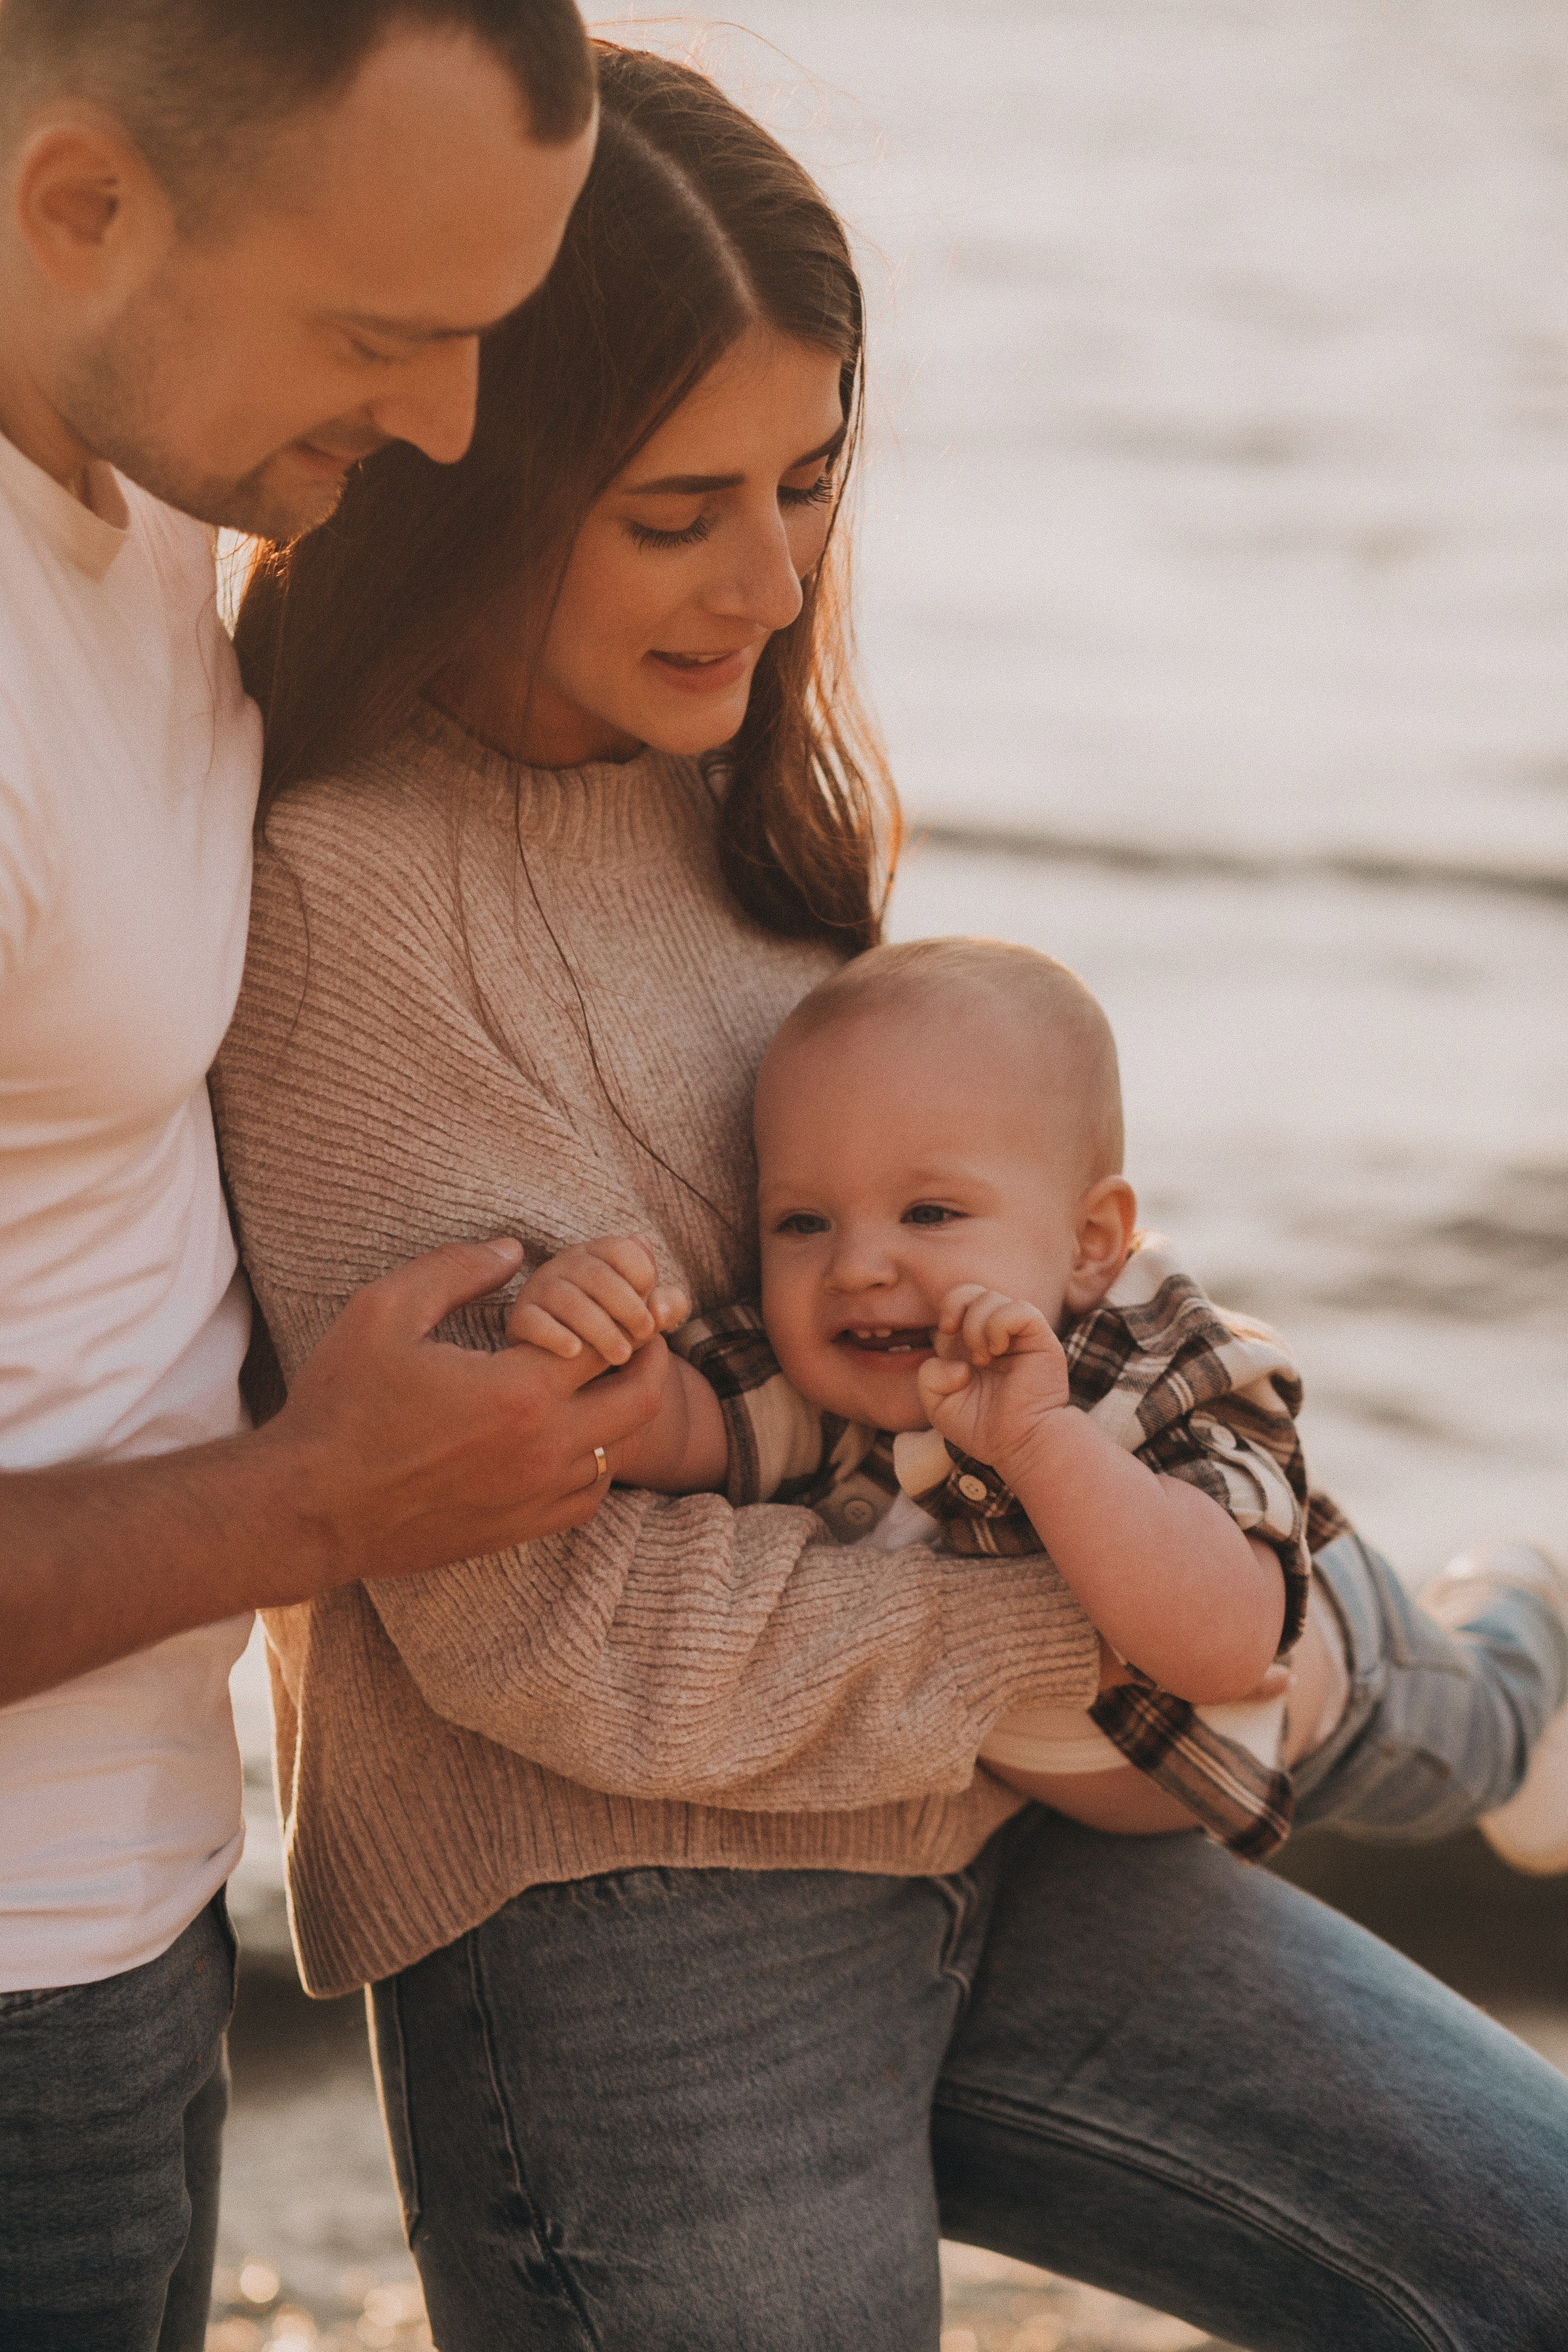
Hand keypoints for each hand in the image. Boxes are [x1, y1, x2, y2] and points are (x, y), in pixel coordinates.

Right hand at [269, 1235, 669, 1586]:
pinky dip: (591, 1465)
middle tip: (630, 1336)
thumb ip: (454, 1269)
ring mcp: (534, 1496)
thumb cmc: (341, 1405)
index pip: (614, 1339)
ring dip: (616, 1415)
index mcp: (519, 1390)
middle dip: (647, 1360)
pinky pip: (587, 1498)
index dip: (625, 1308)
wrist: (310, 1508)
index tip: (617, 1294)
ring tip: (592, 1385)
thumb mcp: (384, 1311)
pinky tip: (562, 1439)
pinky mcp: (518, 1530)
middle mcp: (543, 1448)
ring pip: (618, 1452)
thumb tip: (513, 1249)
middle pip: (642, 1400)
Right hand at [507, 1236, 690, 1366]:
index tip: (656, 1307)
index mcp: (598, 1254)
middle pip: (596, 1275)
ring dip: (599, 1328)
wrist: (565, 1358)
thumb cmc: (616, 1325)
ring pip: (568, 1299)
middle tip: (647, 1334)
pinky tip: (575, 1352)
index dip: (643, 1274)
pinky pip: (533, 1321)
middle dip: (627, 1305)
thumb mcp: (647, 1312)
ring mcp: (540, 1289)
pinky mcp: (520, 1318)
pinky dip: (554, 1335)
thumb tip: (664, 1310)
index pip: (621, 1249)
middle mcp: (565, 1265)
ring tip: (622, 1355)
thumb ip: (667, 1305)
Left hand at [915, 1283, 1071, 1471]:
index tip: (945, 1333)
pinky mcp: (1040, 1338)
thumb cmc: (983, 1429)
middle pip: (971, 1291)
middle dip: (956, 1304)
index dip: (947, 1310)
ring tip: (983, 1358)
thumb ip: (928, 1376)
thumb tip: (957, 1362)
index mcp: (969, 1345)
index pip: (957, 1304)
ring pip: (992, 1297)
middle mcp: (994, 1335)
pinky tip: (997, 1350)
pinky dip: (999, 1324)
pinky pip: (1019, 1309)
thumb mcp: (938, 1405)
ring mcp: (1018, 1335)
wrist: (1019, 1444)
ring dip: (977, 1325)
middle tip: (953, 1332)